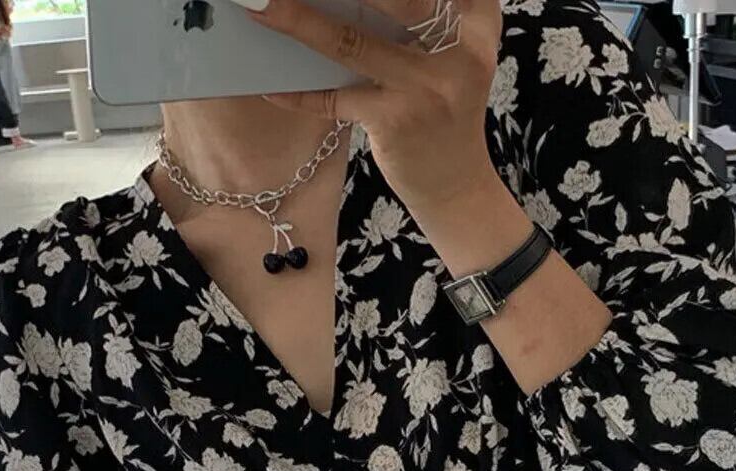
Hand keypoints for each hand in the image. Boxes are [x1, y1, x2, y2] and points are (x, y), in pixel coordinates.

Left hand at [245, 0, 502, 213]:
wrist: (457, 187)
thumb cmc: (446, 116)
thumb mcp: (449, 61)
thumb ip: (415, 25)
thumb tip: (339, 3)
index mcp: (476, 23)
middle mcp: (458, 50)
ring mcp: (425, 88)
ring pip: (351, 42)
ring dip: (298, 22)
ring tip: (259, 6)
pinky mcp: (395, 122)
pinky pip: (335, 99)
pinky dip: (299, 95)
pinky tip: (270, 86)